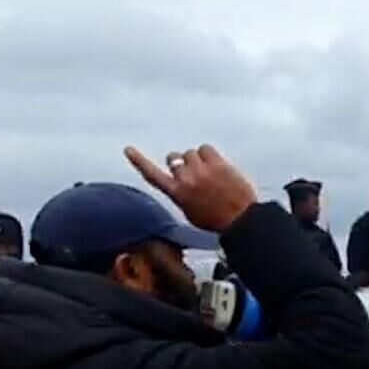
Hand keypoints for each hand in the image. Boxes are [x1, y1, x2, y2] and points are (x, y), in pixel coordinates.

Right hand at [125, 144, 256, 233]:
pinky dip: (209, 154)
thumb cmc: (217, 220)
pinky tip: (217, 166)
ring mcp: (200, 169)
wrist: (240, 219)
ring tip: (210, 173)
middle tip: (196, 174)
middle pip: (175, 159)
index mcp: (177, 194)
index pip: (152, 175)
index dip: (139, 162)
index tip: (129, 150)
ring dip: (197, 159)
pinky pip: (205, 148)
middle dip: (183, 164)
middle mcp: (185, 179)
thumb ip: (181, 194)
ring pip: (190, 152)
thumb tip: (182, 181)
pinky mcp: (216, 163)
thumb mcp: (190, 213)